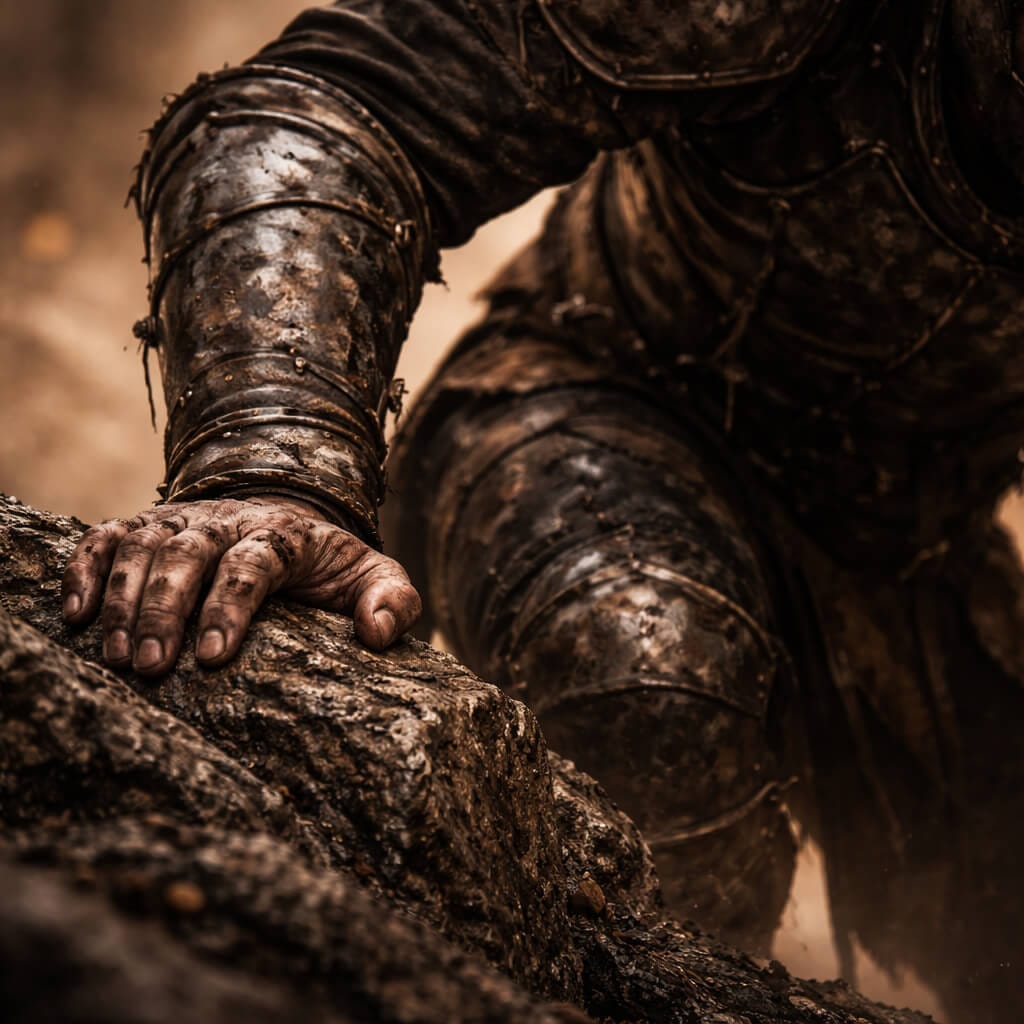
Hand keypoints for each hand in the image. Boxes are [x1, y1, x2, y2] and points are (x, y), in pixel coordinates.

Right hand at [61, 497, 421, 676]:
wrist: (291, 525)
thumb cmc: (330, 567)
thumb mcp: (374, 577)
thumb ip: (393, 600)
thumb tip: (377, 633)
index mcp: (284, 534)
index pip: (253, 562)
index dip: (230, 605)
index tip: (211, 656)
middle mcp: (228, 521)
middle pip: (188, 553)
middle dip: (166, 608)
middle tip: (152, 666)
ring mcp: (184, 522)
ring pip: (144, 546)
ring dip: (124, 598)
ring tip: (118, 658)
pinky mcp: (150, 528)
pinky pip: (108, 537)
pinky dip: (86, 569)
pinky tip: (76, 616)